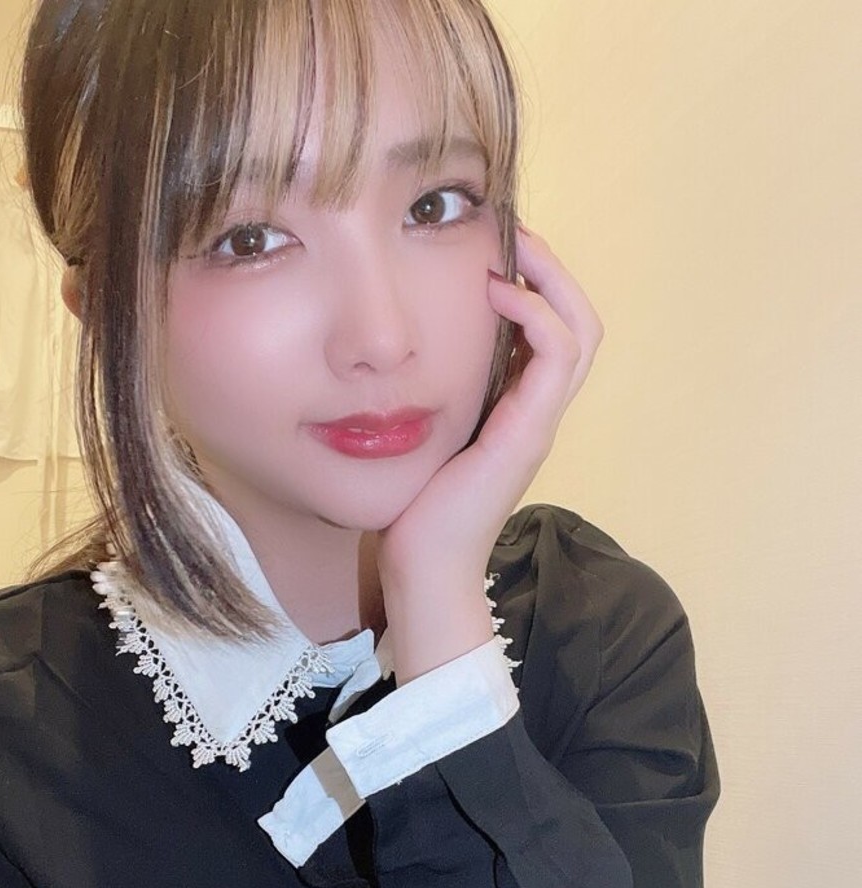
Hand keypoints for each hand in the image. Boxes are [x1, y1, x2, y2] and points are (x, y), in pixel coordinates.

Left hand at [376, 226, 604, 586]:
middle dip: (553, 271)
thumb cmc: (415, 508)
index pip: (552, 333)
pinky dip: (537, 315)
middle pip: (581, 324)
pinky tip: (496, 293)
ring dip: (551, 281)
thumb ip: (428, 395)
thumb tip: (395, 352)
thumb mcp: (422, 434)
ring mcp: (539, 423)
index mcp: (517, 411)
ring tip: (513, 249)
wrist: (423, 567)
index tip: (495, 249)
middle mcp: (537, 413)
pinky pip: (557, 356)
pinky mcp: (527, 433)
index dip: (536, 285)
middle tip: (514, 231)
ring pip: (580, 332)